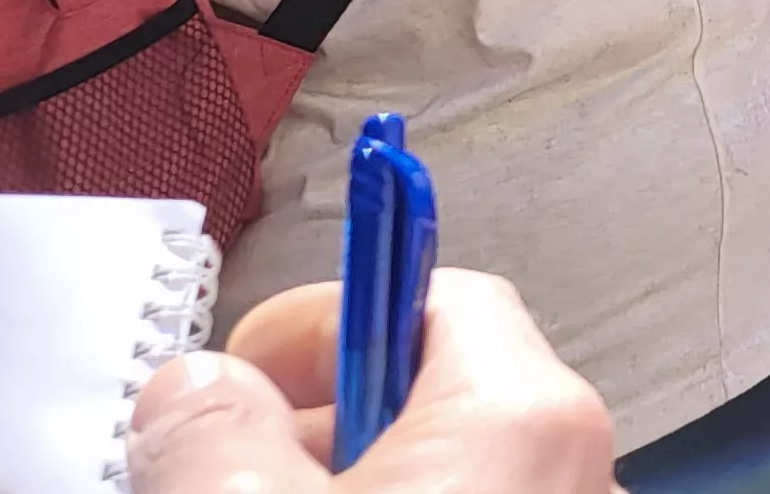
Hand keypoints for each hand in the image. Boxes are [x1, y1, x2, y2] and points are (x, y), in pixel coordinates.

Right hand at [123, 273, 614, 493]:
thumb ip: (213, 430)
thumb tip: (196, 385)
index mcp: (524, 414)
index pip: (438, 293)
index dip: (329, 314)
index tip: (246, 357)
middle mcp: (573, 468)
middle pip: (439, 392)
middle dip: (321, 414)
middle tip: (226, 464)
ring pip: (446, 471)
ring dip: (345, 478)